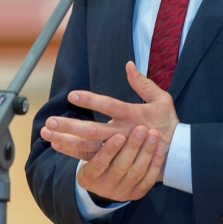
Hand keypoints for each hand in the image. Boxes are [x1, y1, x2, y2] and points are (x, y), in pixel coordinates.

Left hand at [40, 61, 179, 161]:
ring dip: (65, 140)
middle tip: (50, 121)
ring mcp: (117, 148)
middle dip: (69, 126)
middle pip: (92, 130)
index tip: (73, 95)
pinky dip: (72, 152)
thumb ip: (143, 83)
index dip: (91, 100)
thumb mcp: (162, 100)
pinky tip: (56, 145)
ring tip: (46, 133)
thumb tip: (129, 65)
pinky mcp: (114, 158)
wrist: (176, 154)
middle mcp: (123, 133)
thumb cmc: (168, 123)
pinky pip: (90, 157)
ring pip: (87, 146)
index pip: (110, 106)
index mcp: (134, 116)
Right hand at [76, 125, 165, 202]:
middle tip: (141, 129)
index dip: (109, 150)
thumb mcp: (87, 152)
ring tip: (153, 134)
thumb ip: (88, 138)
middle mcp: (105, 187)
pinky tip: (160, 149)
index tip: (119, 135)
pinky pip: (148, 179)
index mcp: (89, 176)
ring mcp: (122, 192)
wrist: (105, 183)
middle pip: (120, 167)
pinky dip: (155, 164)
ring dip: (146, 152)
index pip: (99, 163)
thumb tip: (67, 113)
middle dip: (132, 147)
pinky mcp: (137, 193)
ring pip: (136, 172)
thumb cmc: (96, 158)